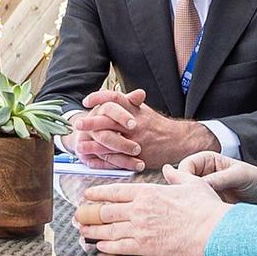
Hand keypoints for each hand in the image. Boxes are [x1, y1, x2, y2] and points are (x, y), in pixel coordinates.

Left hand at [65, 88, 216, 169]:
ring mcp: (136, 139)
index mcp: (135, 109)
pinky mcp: (137, 155)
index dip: (99, 98)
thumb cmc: (156, 125)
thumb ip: (127, 103)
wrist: (178, 141)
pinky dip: (103, 159)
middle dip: (91, 122)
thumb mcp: (143, 110)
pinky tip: (92, 159)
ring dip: (93, 144)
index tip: (87, 101)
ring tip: (79, 146)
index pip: (114, 98)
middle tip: (78, 124)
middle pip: (109, 119)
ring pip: (111, 140)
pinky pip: (117, 158)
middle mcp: (135, 122)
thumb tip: (110, 97)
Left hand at [72, 171, 228, 255]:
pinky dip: (106, 246)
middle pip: (105, 211)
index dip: (98, 193)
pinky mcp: (145, 247)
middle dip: (89, 213)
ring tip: (82, 231)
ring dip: (92, 230)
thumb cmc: (206, 207)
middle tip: (78, 215)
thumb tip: (170, 170)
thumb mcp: (192, 183)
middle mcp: (139, 209)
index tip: (87, 195)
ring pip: (108, 230)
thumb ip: (177, 176)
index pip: (115, 191)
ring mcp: (140, 229)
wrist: (213, 230)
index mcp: (148, 192)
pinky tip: (98, 246)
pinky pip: (119, 247)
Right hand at [173, 151, 256, 207]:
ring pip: (189, 199)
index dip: (184, 178)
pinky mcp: (210, 206)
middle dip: (185, 194)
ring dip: (193, 206)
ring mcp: (206, 191)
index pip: (185, 167)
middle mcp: (204, 174)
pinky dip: (199, 215)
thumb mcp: (239, 176)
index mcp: (208, 160)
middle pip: (182, 183)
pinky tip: (206, 220)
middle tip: (193, 205)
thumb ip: (218, 179)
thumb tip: (198, 186)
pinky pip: (198, 210)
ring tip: (201, 214)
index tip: (192, 190)